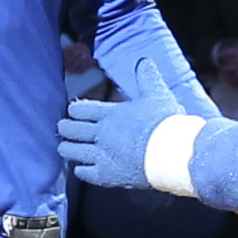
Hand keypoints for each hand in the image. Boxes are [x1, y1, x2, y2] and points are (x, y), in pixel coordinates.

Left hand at [55, 60, 192, 192]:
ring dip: (68, 148)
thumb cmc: (166, 124)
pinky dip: (80, 169)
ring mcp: (101, 155)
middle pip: (70, 129)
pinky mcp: (106, 175)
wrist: (172, 154)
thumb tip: (144, 61)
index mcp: (110, 113)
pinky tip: (81, 168)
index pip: (80, 109)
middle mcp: (101, 133)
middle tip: (64, 128)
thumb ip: (147, 78)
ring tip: (66, 147)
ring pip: (71, 151)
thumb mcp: (157, 95)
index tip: (73, 111)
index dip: (74, 110)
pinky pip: (83, 172)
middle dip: (65, 127)